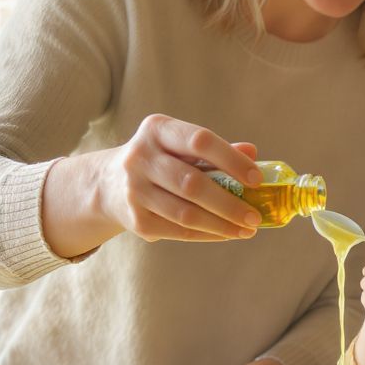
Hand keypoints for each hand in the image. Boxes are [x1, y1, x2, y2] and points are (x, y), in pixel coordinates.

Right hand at [44, 114, 268, 256]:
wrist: (108, 184)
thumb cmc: (161, 160)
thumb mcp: (181, 146)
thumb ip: (216, 150)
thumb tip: (252, 154)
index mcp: (157, 130)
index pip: (199, 141)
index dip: (231, 160)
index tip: (256, 179)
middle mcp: (140, 157)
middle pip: (193, 183)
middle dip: (230, 203)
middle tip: (256, 216)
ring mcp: (134, 190)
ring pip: (186, 213)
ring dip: (222, 224)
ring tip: (247, 229)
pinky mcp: (136, 220)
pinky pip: (179, 231)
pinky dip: (208, 234)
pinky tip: (227, 233)